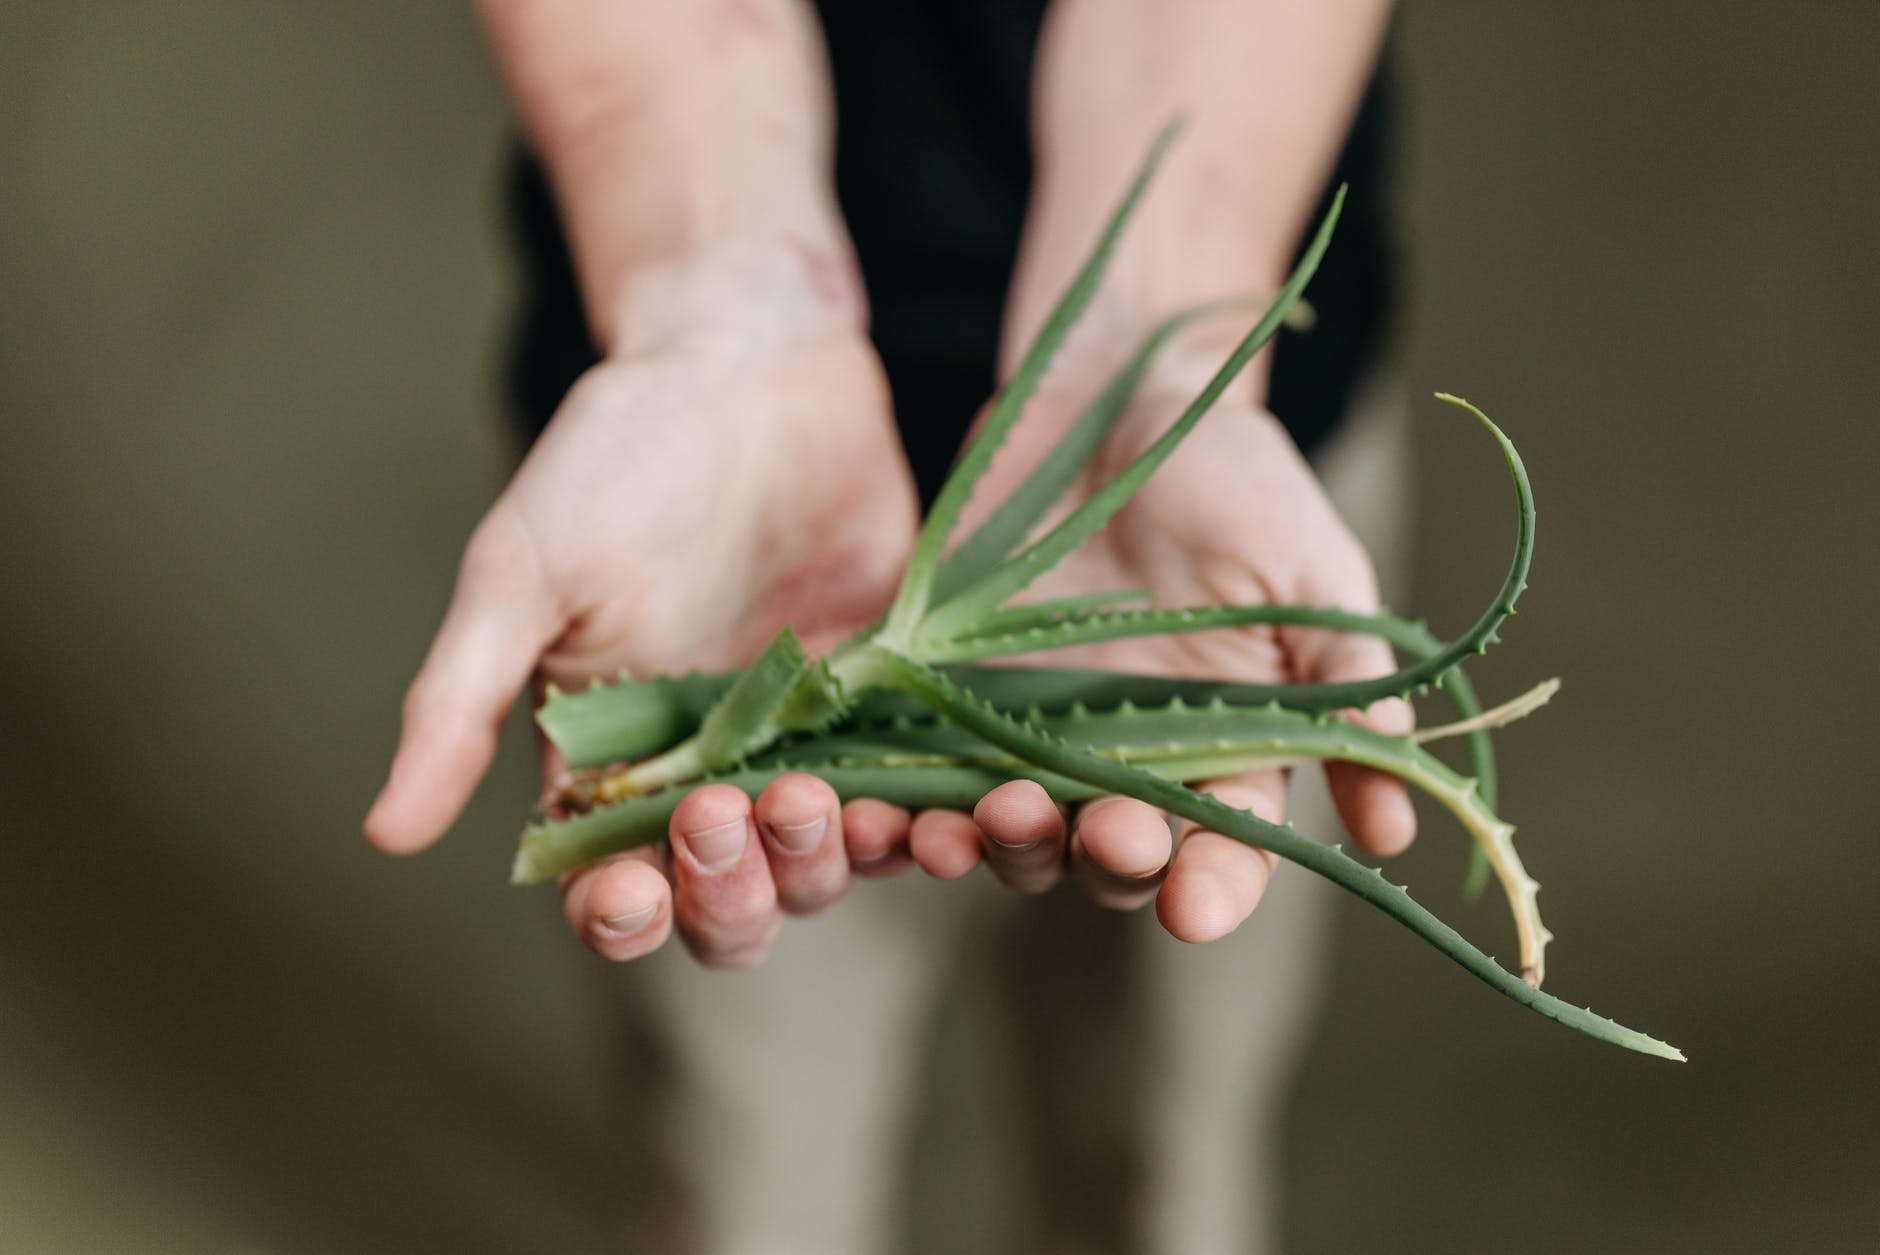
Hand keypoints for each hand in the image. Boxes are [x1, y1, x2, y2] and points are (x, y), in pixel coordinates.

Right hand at [364, 243, 919, 966]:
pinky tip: (953, 810)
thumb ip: (460, 704)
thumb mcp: (521, 573)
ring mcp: (812, 742)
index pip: (614, 889)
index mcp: (610, 763)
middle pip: (732, 903)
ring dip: (830, 862)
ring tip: (832, 804)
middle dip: (734, 891)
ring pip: (829, 864)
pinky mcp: (898, 700)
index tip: (633, 889)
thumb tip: (383, 832)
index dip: (624, 914)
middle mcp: (713, 772)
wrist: (750, 359)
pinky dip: (936, 820)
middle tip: (732, 813)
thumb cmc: (615, 457)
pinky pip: (922, 790)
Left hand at [897, 372, 1416, 941]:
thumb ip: (1343, 683)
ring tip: (981, 824)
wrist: (1110, 396)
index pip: (1225, 850)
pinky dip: (900, 809)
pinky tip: (881, 812)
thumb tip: (1398, 826)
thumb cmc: (1230, 476)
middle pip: (1113, 860)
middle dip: (1107, 862)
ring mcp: (1029, 735)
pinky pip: (919, 776)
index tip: (1196, 908)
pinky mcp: (947, 699)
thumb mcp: (1308, 568)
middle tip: (1103, 832)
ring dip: (999, 847)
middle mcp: (1126, 762)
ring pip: (1013, 835)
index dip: (1214, 889)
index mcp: (1224, 748)